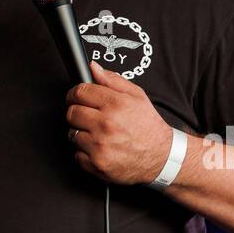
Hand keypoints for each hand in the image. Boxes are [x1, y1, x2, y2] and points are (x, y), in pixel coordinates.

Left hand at [65, 61, 174, 185]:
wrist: (161, 157)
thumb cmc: (149, 127)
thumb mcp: (137, 96)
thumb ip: (113, 80)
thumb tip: (94, 68)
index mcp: (115, 105)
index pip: (79, 92)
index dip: (76, 94)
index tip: (77, 98)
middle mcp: (106, 125)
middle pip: (72, 113)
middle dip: (78, 113)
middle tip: (91, 117)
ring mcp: (100, 146)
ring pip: (72, 134)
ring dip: (82, 134)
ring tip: (99, 135)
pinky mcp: (97, 164)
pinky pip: (77, 154)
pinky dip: (86, 153)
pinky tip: (101, 149)